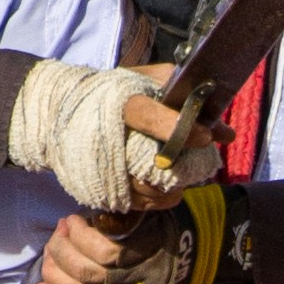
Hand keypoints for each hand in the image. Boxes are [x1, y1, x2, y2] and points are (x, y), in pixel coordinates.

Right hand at [7, 56, 220, 210]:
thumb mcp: (141, 80)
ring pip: (149, 186)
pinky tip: (173, 187)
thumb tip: (223, 130)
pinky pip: (142, 202)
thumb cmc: (109, 93)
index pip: (145, 115)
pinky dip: (164, 197)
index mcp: (117, 103)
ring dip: (176, 182)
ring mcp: (105, 168)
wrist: (60, 115)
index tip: (206, 135)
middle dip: (182, 163)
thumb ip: (182, 96)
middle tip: (201, 158)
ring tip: (188, 170)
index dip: (176, 126)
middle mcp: (109, 139)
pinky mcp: (105, 188)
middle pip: (152, 161)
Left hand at [37, 205, 198, 283]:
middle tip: (55, 238)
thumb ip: (115, 217)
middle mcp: (147, 279)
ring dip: (58, 278)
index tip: (70, 221)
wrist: (191, 256)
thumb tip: (71, 224)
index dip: (80, 238)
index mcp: (152, 248)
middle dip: (63, 255)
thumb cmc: (159, 226)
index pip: (107, 252)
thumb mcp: (145, 212)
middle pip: (93, 275)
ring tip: (46, 261)